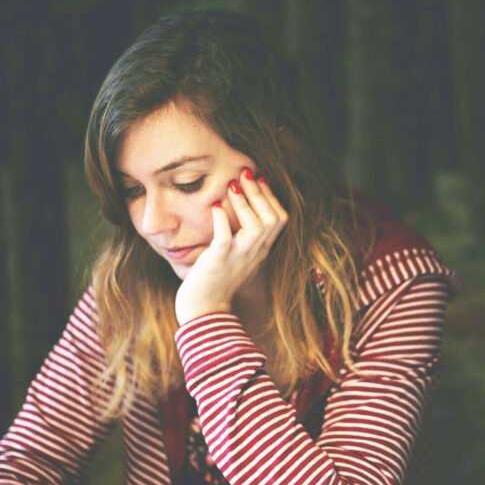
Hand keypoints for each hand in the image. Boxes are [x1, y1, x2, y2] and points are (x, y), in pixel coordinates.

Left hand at [175, 168, 287, 325]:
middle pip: (273, 218)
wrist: (205, 312)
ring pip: (257, 225)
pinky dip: (222, 219)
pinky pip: (226, 236)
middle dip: (260, 192)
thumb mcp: (237, 259)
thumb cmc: (216, 284)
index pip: (280, 219)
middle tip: (246, 172)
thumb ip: (241, 240)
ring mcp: (239, 257)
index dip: (271, 197)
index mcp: (261, 251)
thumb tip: (232, 212)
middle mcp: (255, 253)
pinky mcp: (220, 260)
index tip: (259, 180)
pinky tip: (216, 207)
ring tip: (232, 185)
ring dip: (245, 202)